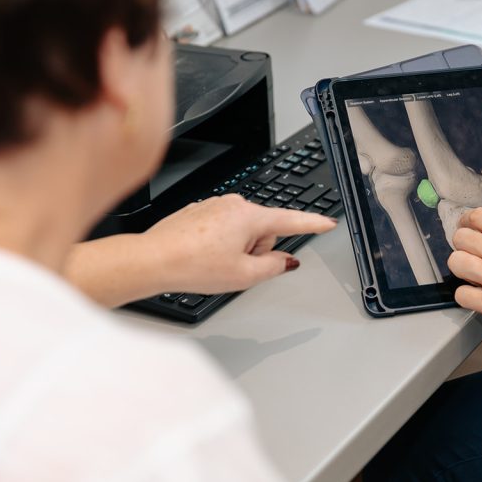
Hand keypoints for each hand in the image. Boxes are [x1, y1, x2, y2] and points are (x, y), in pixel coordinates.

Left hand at [143, 194, 337, 293]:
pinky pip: (222, 229)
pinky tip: (203, 256)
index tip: (328, 222)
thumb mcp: (243, 276)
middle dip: (255, 250)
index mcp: (249, 217)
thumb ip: (273, 267)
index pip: (291, 221)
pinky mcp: (200, 212)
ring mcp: (215, 206)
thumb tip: (284, 260)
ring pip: (242, 231)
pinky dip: (218, 244)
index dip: (313, 224)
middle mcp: (233, 205)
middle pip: (263, 231)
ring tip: (213, 263)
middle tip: (234, 268)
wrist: (153, 259)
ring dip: (236, 248)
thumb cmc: (192, 265)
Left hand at [449, 187, 481, 352]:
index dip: (468, 221)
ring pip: (456, 263)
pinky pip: (462, 295)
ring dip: (461, 267)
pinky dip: (465, 296)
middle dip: (462, 243)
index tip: (468, 227)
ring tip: (471, 272)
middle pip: (461, 238)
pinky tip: (476, 295)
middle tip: (469, 251)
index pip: (477, 216)